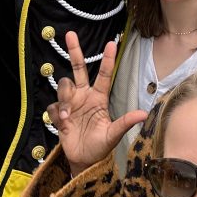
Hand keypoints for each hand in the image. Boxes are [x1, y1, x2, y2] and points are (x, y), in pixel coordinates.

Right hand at [48, 31, 146, 175]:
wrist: (84, 162)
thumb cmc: (101, 147)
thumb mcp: (113, 135)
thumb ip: (125, 123)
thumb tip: (143, 113)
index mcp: (99, 98)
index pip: (104, 75)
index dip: (107, 59)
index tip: (111, 43)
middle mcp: (84, 96)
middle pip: (78, 68)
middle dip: (74, 51)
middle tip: (71, 34)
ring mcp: (71, 104)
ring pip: (64, 86)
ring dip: (64, 99)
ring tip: (68, 116)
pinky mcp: (59, 114)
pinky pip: (53, 106)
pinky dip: (57, 113)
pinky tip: (63, 123)